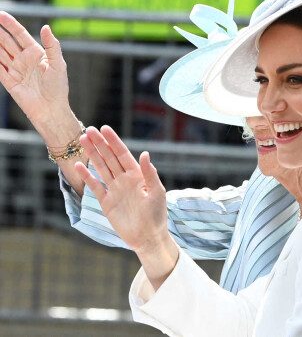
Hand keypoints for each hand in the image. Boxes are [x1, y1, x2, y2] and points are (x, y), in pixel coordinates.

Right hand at [0, 12, 70, 123]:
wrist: (51, 109)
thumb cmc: (58, 87)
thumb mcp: (58, 64)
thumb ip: (52, 46)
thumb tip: (46, 27)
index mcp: (36, 53)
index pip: (20, 35)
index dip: (10, 24)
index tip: (0, 14)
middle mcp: (24, 59)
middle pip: (6, 41)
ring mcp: (15, 69)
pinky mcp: (8, 81)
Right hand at [75, 126, 169, 253]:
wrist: (148, 237)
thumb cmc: (157, 215)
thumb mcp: (157, 192)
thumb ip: (150, 173)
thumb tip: (145, 153)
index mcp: (138, 175)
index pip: (123, 154)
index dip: (113, 141)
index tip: (104, 129)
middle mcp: (125, 180)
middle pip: (110, 158)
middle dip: (100, 144)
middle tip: (89, 130)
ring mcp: (115, 190)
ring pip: (101, 168)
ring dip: (92, 155)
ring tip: (82, 141)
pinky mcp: (107, 202)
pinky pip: (95, 186)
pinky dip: (87, 176)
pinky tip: (78, 166)